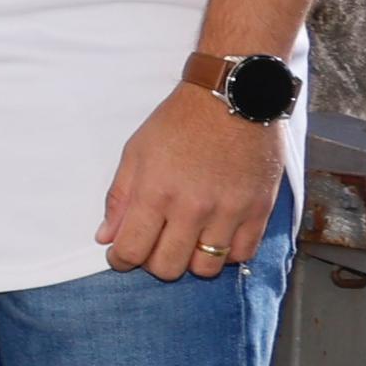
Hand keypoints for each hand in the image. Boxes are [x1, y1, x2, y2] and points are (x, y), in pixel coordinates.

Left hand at [102, 86, 279, 281]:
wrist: (234, 98)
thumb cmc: (180, 121)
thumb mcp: (136, 152)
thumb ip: (119, 198)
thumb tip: (106, 236)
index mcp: (156, 193)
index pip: (132, 251)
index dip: (120, 259)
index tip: (120, 254)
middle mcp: (193, 208)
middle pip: (168, 267)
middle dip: (153, 262)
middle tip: (154, 244)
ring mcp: (229, 212)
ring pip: (205, 268)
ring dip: (191, 261)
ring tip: (187, 240)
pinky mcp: (259, 210)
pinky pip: (242, 255)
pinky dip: (226, 254)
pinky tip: (216, 235)